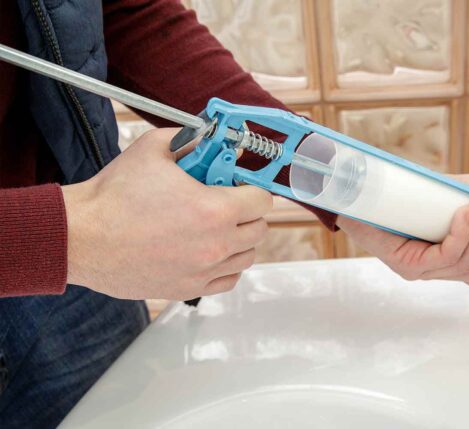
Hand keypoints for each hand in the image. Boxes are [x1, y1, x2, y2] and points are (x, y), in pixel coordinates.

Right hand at [62, 128, 271, 299]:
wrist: (82, 237)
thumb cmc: (113, 196)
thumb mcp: (154, 149)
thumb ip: (192, 140)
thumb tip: (213, 140)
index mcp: (214, 211)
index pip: (262, 200)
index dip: (252, 187)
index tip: (241, 185)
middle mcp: (216, 245)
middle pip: (259, 229)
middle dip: (248, 211)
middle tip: (228, 202)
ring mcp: (203, 271)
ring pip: (247, 256)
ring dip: (240, 239)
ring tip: (216, 226)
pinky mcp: (188, 289)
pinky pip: (228, 280)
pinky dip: (226, 265)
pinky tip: (210, 251)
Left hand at [337, 174, 468, 290]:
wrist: (362, 198)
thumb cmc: (403, 196)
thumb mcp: (450, 190)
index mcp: (446, 261)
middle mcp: (435, 272)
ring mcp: (421, 272)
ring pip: (466, 264)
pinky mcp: (408, 266)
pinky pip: (447, 256)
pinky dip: (462, 234)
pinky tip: (462, 214)